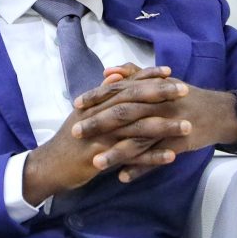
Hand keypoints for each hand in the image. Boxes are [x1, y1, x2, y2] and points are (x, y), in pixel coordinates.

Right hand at [23, 65, 187, 204]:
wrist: (49, 165)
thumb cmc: (72, 137)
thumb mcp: (86, 111)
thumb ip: (102, 94)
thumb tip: (115, 75)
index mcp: (99, 101)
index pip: (127, 83)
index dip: (149, 76)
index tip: (170, 72)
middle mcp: (101, 114)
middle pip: (135, 100)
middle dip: (162, 94)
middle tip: (185, 91)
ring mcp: (102, 136)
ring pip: (137, 128)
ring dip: (164, 127)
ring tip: (188, 126)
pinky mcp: (102, 158)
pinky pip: (131, 156)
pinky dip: (152, 157)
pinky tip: (172, 156)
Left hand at [74, 64, 236, 181]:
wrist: (217, 112)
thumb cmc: (183, 95)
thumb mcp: (160, 81)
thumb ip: (133, 74)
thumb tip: (107, 72)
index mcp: (151, 88)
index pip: (119, 90)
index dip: (96, 96)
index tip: (76, 104)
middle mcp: (157, 105)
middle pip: (124, 113)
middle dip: (98, 123)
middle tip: (76, 133)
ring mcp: (168, 125)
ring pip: (138, 139)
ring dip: (116, 152)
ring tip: (95, 163)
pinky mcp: (178, 143)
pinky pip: (156, 158)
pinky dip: (140, 168)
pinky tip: (123, 177)